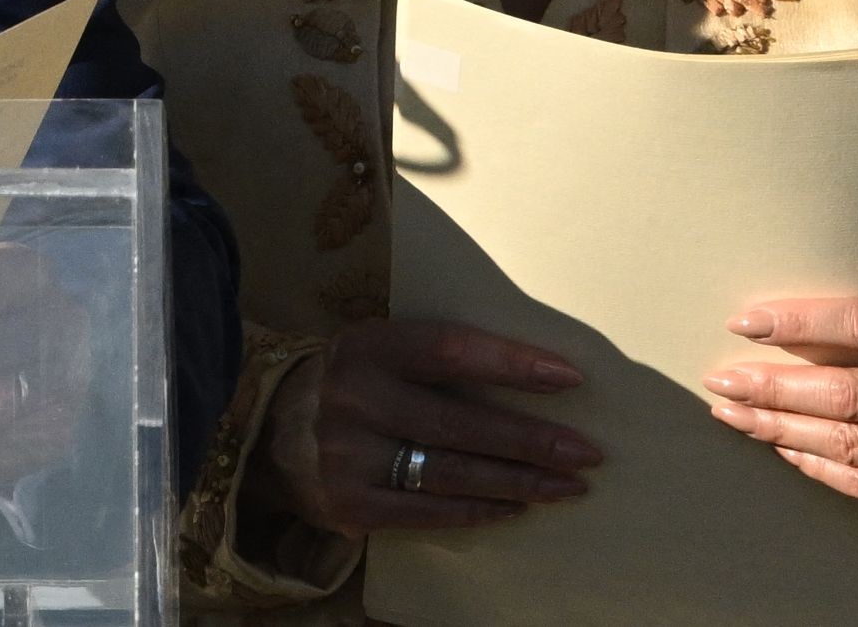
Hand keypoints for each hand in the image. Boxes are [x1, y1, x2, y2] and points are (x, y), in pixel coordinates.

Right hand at [260, 319, 596, 537]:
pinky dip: (478, 511)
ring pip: (451, 474)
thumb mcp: (381, 351)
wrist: (270, 430)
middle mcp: (354, 398)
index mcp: (367, 346)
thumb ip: (438, 360)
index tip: (570, 377)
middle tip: (587, 452)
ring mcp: (347, 455)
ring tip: (568, 486)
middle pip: (460, 424)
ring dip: (518, 482)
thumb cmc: (354, 384)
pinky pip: (428, 512)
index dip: (511, 364)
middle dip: (532, 441)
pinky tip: (515, 507)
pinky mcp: (349, 504)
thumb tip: (539, 374)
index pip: (450, 349)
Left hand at [706, 298, 857, 529]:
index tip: (744, 322)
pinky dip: (813, 463)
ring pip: (846, 442)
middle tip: (721, 379)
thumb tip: (776, 323)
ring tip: (732, 412)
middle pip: (845, 392)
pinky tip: (778, 446)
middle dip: (772, 386)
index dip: (801, 323)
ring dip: (777, 427)